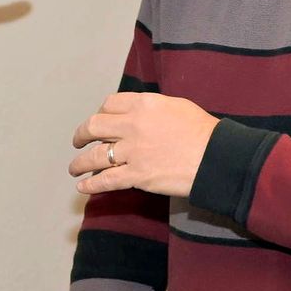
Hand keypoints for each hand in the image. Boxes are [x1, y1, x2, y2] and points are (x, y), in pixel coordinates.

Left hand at [70, 92, 217, 198]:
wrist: (216, 157)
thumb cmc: (203, 131)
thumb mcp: (175, 107)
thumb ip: (151, 109)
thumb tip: (136, 115)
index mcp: (143, 105)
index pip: (110, 104)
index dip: (100, 113)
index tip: (100, 121)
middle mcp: (133, 125)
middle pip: (94, 126)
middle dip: (82, 134)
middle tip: (78, 141)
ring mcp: (133, 152)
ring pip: (95, 155)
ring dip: (80, 162)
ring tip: (74, 167)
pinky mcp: (137, 176)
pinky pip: (106, 180)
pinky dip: (91, 184)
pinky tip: (83, 187)